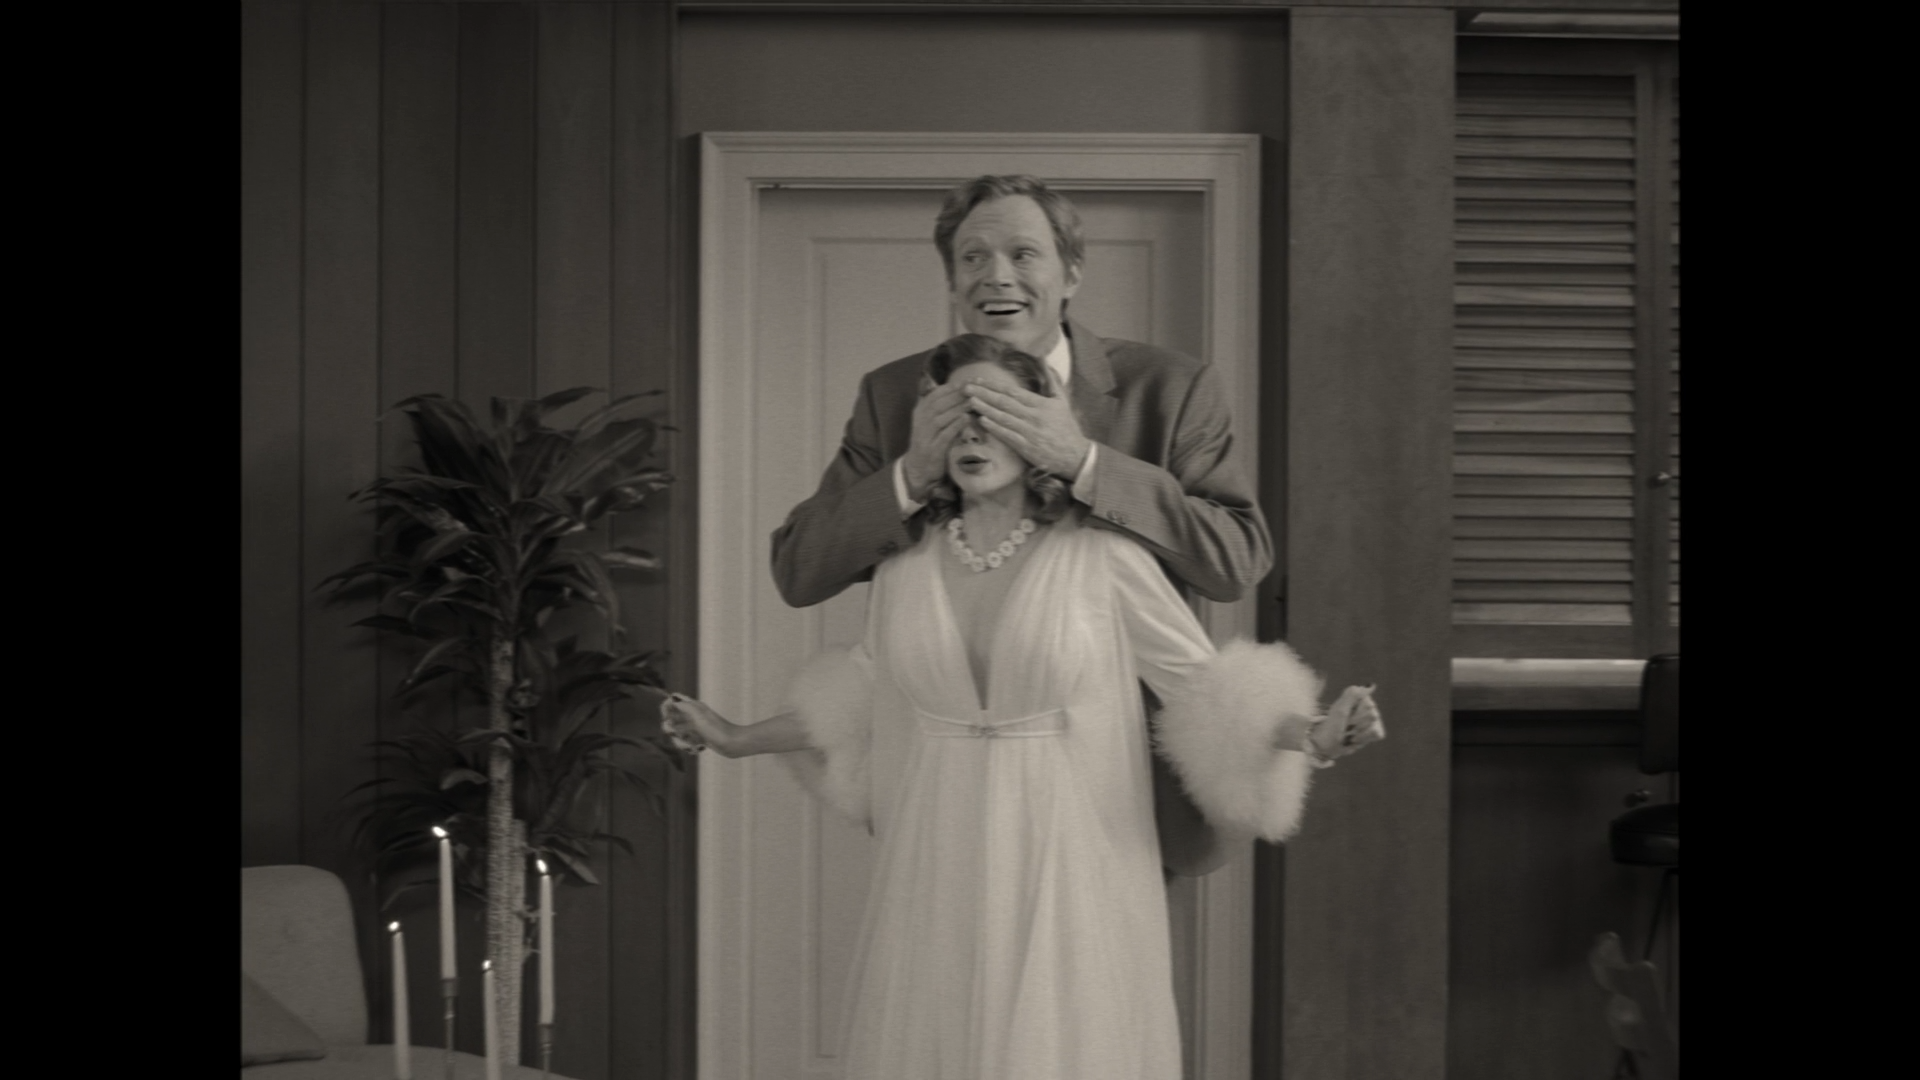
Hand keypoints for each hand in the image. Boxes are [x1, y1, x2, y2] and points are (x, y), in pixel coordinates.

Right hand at [660, 693, 742, 757]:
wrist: (734, 744)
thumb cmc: (717, 729)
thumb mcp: (699, 715)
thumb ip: (684, 706)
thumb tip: (671, 699)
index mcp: (692, 707)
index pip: (672, 701)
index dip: (666, 709)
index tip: (669, 719)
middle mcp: (692, 715)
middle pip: (671, 720)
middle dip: (671, 729)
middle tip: (678, 734)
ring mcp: (695, 727)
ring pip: (678, 734)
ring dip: (681, 741)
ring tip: (690, 745)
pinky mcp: (699, 738)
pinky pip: (686, 742)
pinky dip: (689, 746)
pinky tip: (698, 748)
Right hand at [900, 381, 972, 497]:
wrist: (918, 467)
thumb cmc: (931, 440)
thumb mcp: (934, 420)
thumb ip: (944, 406)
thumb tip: (963, 388)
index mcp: (922, 410)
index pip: (939, 393)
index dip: (956, 385)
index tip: (973, 379)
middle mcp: (921, 420)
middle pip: (940, 402)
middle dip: (959, 393)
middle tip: (978, 387)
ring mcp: (925, 435)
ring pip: (942, 416)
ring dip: (958, 407)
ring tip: (975, 400)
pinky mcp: (932, 449)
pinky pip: (944, 435)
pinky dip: (955, 426)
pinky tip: (966, 418)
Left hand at [961, 380, 1091, 478]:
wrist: (1075, 454)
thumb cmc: (1066, 427)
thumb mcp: (1061, 401)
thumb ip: (1051, 380)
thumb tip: (1043, 359)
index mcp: (1041, 404)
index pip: (1013, 391)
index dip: (994, 385)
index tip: (978, 380)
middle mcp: (1034, 416)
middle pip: (1004, 402)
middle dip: (984, 393)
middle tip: (967, 387)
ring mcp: (1030, 432)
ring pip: (1004, 417)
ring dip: (986, 408)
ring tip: (970, 401)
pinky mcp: (1027, 447)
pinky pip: (1008, 435)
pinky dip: (994, 427)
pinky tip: (982, 421)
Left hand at [1312, 685, 1384, 759]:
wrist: (1328, 745)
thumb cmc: (1331, 726)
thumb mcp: (1340, 710)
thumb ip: (1352, 695)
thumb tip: (1370, 685)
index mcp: (1358, 698)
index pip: (1369, 706)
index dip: (1356, 715)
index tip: (1345, 717)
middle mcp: (1366, 706)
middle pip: (1373, 716)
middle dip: (1357, 724)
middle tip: (1346, 726)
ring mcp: (1371, 719)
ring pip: (1375, 726)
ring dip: (1359, 733)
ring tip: (1350, 733)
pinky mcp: (1374, 731)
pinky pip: (1378, 734)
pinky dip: (1365, 739)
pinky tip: (1356, 738)